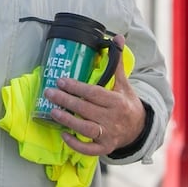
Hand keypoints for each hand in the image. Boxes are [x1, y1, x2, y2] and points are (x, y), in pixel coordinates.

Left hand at [44, 35, 145, 155]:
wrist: (139, 129)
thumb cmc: (126, 103)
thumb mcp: (123, 83)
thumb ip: (117, 62)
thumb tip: (117, 37)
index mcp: (117, 101)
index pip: (93, 93)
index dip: (76, 87)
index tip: (60, 80)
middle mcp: (113, 118)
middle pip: (86, 109)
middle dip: (65, 101)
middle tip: (48, 93)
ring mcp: (109, 134)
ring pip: (85, 128)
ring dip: (68, 121)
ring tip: (52, 111)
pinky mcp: (105, 148)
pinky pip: (89, 149)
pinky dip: (75, 144)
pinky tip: (63, 135)